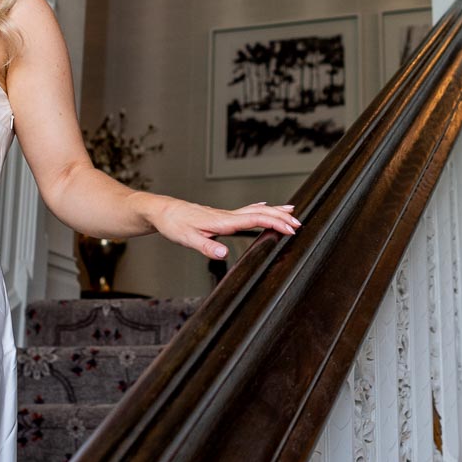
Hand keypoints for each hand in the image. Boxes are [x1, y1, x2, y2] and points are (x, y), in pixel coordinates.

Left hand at [151, 200, 299, 259]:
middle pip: (260, 212)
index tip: (291, 228)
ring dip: (274, 211)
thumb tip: (223, 254)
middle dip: (280, 217)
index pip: (254, 220)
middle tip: (299, 223)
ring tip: (291, 211)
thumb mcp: (187, 239)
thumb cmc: (174, 224)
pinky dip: (261, 209)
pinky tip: (264, 207)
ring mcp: (225, 215)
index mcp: (222, 222)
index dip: (274, 223)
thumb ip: (206, 247)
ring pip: (255, 210)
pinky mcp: (221, 216)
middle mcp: (226, 216)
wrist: (163, 211)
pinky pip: (247, 211)